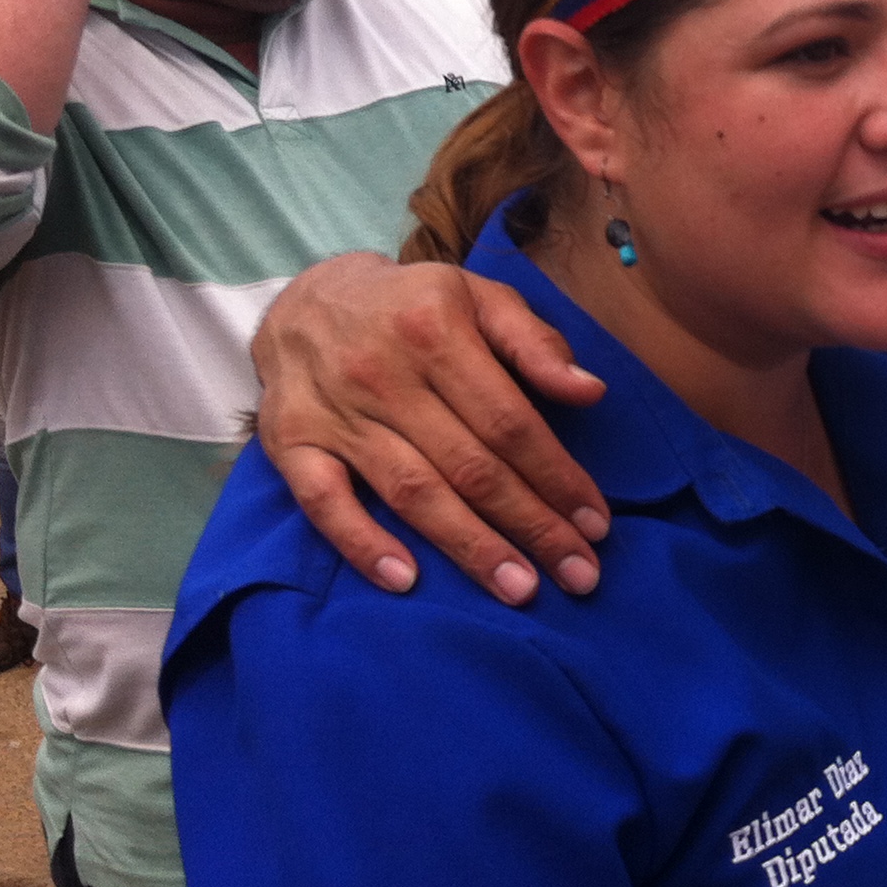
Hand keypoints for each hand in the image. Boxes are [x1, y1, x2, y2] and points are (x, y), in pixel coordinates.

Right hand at [250, 251, 610, 605]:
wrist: (307, 298)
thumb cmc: (413, 306)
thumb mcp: (480, 298)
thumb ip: (535, 344)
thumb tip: (590, 392)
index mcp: (436, 333)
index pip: (509, 421)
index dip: (556, 475)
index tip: (596, 523)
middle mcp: (383, 374)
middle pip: (469, 466)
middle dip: (531, 525)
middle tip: (578, 575)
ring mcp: (333, 413)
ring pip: (411, 491)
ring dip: (468, 546)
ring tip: (518, 589)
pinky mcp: (290, 442)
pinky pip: (323, 502)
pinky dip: (362, 543)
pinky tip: (406, 581)